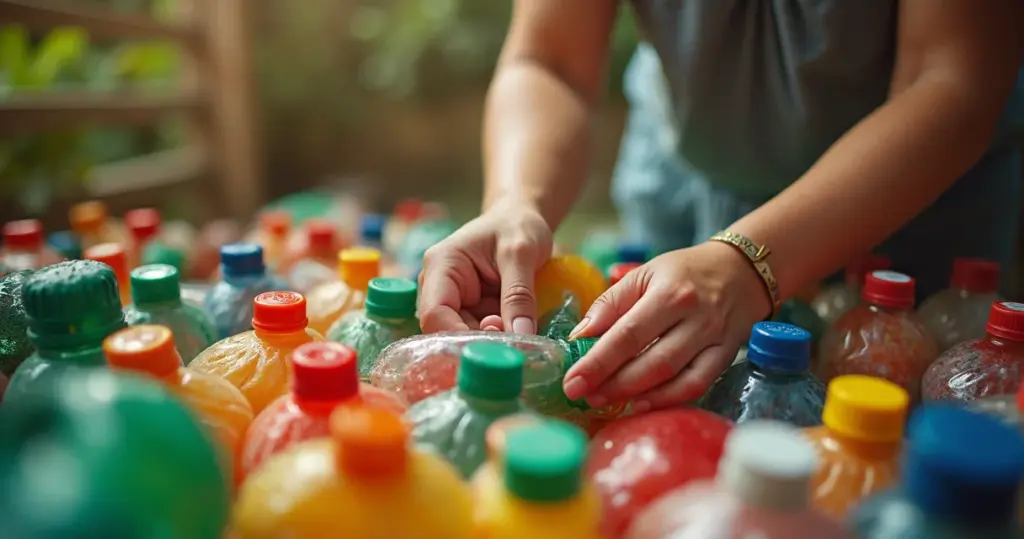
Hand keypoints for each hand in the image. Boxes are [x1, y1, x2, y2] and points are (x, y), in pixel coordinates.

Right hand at [418, 198, 552, 333]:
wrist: (521, 219)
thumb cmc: (517, 226)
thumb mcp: (521, 252)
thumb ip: (519, 294)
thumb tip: (521, 335)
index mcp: (441, 266)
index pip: (435, 313)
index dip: (458, 337)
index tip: (492, 351)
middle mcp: (439, 287)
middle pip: (448, 330)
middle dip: (480, 342)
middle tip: (514, 344)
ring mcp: (455, 301)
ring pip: (466, 336)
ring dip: (493, 342)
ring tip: (521, 335)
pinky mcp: (471, 311)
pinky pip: (481, 333)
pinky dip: (500, 337)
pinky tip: (518, 332)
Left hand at [562, 241, 771, 411]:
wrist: (741, 271)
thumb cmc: (684, 272)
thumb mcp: (643, 274)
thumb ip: (610, 304)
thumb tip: (579, 337)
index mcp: (669, 293)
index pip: (628, 334)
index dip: (598, 362)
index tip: (572, 382)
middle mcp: (695, 318)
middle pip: (651, 362)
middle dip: (612, 384)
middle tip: (583, 395)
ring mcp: (714, 340)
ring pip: (674, 378)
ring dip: (636, 395)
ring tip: (604, 401)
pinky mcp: (726, 356)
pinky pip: (697, 385)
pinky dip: (668, 399)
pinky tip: (641, 404)